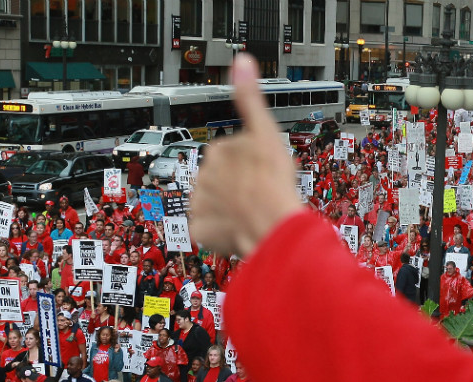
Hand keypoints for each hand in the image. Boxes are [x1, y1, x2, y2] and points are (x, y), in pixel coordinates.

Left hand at [190, 55, 302, 255]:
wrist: (271, 225)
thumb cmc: (272, 181)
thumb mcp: (266, 131)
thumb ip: (250, 98)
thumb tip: (241, 61)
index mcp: (219, 151)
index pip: (232, 154)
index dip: (250, 164)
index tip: (262, 171)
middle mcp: (204, 175)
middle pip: (222, 179)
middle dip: (236, 185)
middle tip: (258, 192)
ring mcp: (200, 203)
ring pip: (214, 203)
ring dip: (228, 207)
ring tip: (250, 211)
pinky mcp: (200, 228)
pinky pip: (208, 227)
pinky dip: (220, 229)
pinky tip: (237, 227)